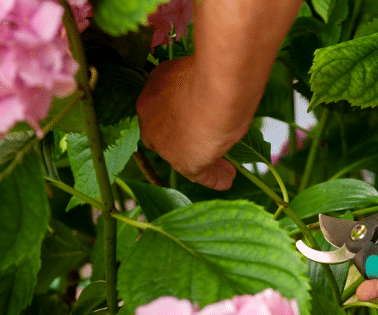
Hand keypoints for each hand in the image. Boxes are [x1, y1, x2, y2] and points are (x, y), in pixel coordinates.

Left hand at [136, 56, 245, 189]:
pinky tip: (226, 180)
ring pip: (185, 155)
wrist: (216, 90)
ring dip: (206, 161)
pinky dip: (214, 178)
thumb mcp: (193, 71)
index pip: (158, 111)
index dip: (176, 115)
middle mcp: (151, 120)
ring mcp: (166, 144)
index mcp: (151, 94)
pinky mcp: (185, 162)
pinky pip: (199, 174)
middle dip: (185, 139)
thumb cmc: (209, 73)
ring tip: (226, 168)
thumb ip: (192, 81)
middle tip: (204, 143)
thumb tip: (205, 84)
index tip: (192, 117)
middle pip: (167, 135)